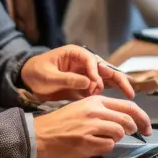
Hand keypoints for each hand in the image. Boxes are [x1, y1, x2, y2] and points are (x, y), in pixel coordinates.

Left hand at [20, 45, 135, 101]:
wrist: (27, 80)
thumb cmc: (36, 72)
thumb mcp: (49, 76)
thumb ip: (68, 79)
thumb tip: (88, 83)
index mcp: (75, 53)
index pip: (91, 60)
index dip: (95, 72)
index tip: (95, 84)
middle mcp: (83, 62)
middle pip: (105, 69)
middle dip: (118, 79)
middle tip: (130, 91)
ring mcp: (85, 73)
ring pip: (106, 79)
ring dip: (112, 88)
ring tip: (116, 99)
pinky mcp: (84, 85)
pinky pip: (98, 88)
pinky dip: (105, 95)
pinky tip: (109, 104)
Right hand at [34, 95, 152, 157]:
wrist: (40, 134)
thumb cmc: (61, 122)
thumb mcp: (82, 107)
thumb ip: (104, 110)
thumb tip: (126, 120)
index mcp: (95, 100)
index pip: (128, 106)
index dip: (143, 118)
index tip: (147, 126)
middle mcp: (95, 111)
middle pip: (128, 120)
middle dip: (135, 129)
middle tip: (136, 134)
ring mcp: (91, 127)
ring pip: (119, 133)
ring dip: (117, 138)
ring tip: (104, 138)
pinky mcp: (86, 142)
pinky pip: (108, 146)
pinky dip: (105, 147)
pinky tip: (94, 145)